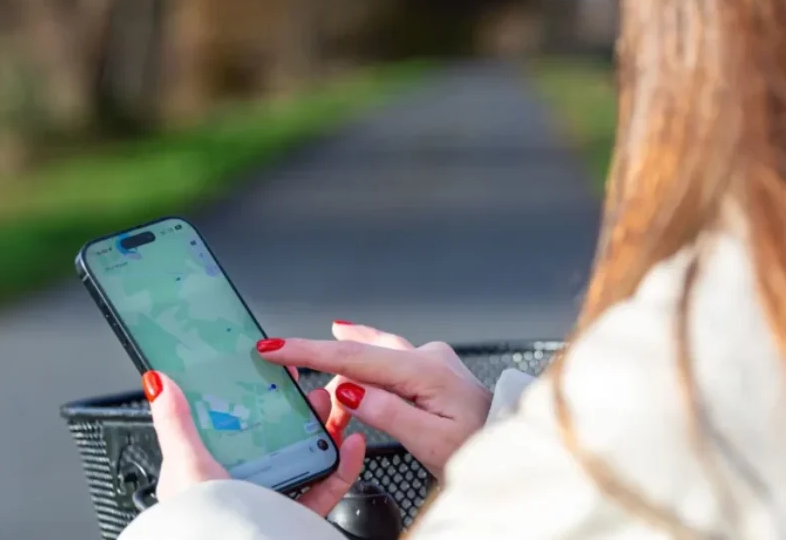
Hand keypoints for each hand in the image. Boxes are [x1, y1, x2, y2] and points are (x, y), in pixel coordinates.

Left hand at [142, 370, 366, 515]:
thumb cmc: (202, 519)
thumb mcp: (186, 466)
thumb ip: (176, 424)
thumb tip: (159, 381)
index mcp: (206, 471)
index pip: (231, 424)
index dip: (252, 397)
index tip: (272, 372)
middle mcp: (240, 485)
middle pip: (275, 438)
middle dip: (297, 410)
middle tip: (309, 387)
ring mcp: (270, 501)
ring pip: (304, 459)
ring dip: (323, 430)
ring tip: (333, 405)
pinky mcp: (295, 518)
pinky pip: (325, 489)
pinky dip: (343, 467)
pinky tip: (352, 445)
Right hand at [255, 323, 491, 476]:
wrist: (511, 443)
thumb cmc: (479, 445)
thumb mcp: (431, 441)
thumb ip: (387, 413)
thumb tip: (349, 389)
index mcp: (424, 371)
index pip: (354, 358)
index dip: (308, 353)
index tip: (274, 349)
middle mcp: (426, 357)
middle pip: (357, 355)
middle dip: (319, 365)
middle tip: (286, 373)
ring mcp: (429, 359)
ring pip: (371, 354)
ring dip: (341, 367)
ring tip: (319, 383)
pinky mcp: (430, 367)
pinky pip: (385, 356)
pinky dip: (362, 358)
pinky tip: (349, 339)